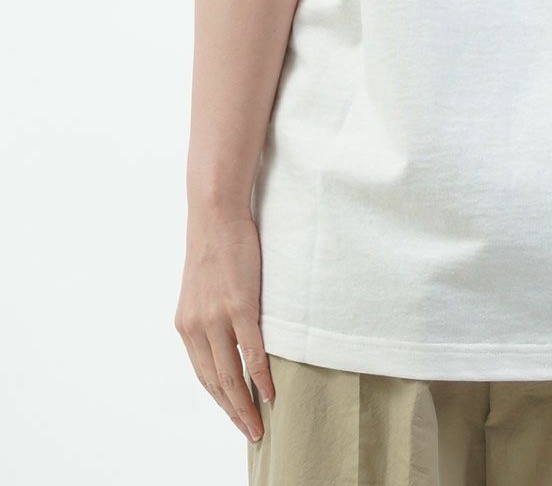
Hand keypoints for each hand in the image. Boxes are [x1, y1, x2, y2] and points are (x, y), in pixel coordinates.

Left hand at [174, 209, 273, 441]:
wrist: (216, 214)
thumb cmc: (216, 245)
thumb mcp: (205, 288)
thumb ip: (213, 316)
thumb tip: (230, 336)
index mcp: (186, 325)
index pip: (203, 375)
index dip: (220, 400)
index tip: (236, 416)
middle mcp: (196, 327)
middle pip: (215, 383)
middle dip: (233, 412)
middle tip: (251, 433)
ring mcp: (217, 317)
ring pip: (231, 374)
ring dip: (246, 405)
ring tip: (259, 425)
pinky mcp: (239, 305)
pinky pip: (252, 351)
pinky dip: (261, 376)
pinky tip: (269, 392)